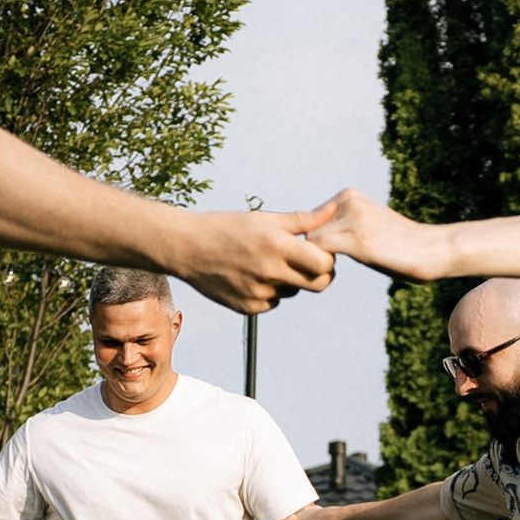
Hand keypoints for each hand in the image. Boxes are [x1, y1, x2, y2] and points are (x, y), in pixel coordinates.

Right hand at [178, 204, 337, 312]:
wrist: (187, 248)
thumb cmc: (227, 227)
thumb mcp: (264, 219)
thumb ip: (303, 221)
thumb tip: (333, 212)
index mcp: (277, 246)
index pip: (324, 264)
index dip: (327, 258)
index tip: (319, 250)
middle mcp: (270, 273)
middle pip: (317, 284)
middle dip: (320, 274)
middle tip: (310, 262)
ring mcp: (259, 294)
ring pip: (293, 292)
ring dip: (290, 281)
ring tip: (268, 263)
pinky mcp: (248, 308)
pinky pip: (273, 302)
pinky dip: (271, 291)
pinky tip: (252, 275)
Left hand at [302, 188, 445, 282]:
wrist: (432, 249)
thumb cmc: (399, 243)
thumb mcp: (367, 223)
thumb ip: (342, 224)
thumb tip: (313, 236)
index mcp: (349, 195)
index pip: (310, 219)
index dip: (314, 241)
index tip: (326, 256)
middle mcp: (348, 201)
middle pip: (307, 229)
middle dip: (312, 249)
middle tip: (328, 264)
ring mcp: (353, 219)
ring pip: (311, 240)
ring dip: (316, 258)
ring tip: (333, 268)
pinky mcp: (357, 240)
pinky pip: (318, 251)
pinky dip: (320, 265)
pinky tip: (335, 272)